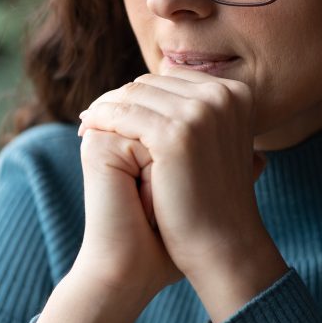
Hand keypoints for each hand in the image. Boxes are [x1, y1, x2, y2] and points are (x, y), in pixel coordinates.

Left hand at [77, 68, 274, 286]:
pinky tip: (86, 131)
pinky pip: (122, 114)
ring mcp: (200, 113)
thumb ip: (202, 112)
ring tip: (88, 123)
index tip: (118, 109)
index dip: (141, 95)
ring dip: (105, 108)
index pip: (171, 78)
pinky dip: (100, 119)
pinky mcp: (175, 134)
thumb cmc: (216, 200)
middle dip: (121, 99)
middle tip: (94, 116)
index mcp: (235, 93)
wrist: (225, 246)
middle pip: (151, 83)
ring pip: (133, 95)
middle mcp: (222, 95)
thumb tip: (169, 76)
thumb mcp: (219, 142)